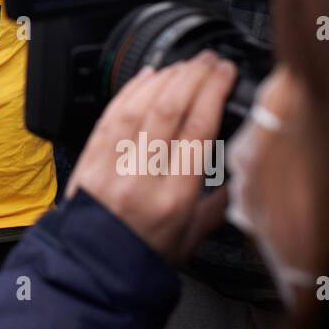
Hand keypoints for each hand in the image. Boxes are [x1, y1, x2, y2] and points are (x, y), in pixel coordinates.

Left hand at [66, 51, 235, 265]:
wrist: (90, 269)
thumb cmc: (141, 257)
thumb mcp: (190, 240)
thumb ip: (215, 207)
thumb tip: (238, 180)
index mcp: (173, 197)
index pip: (197, 130)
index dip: (214, 93)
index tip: (226, 74)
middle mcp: (142, 175)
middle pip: (170, 109)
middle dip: (193, 76)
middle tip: (209, 60)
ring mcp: (113, 163)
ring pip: (140, 105)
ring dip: (165, 77)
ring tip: (185, 64)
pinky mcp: (91, 156)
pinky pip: (112, 113)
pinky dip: (131, 89)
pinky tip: (147, 76)